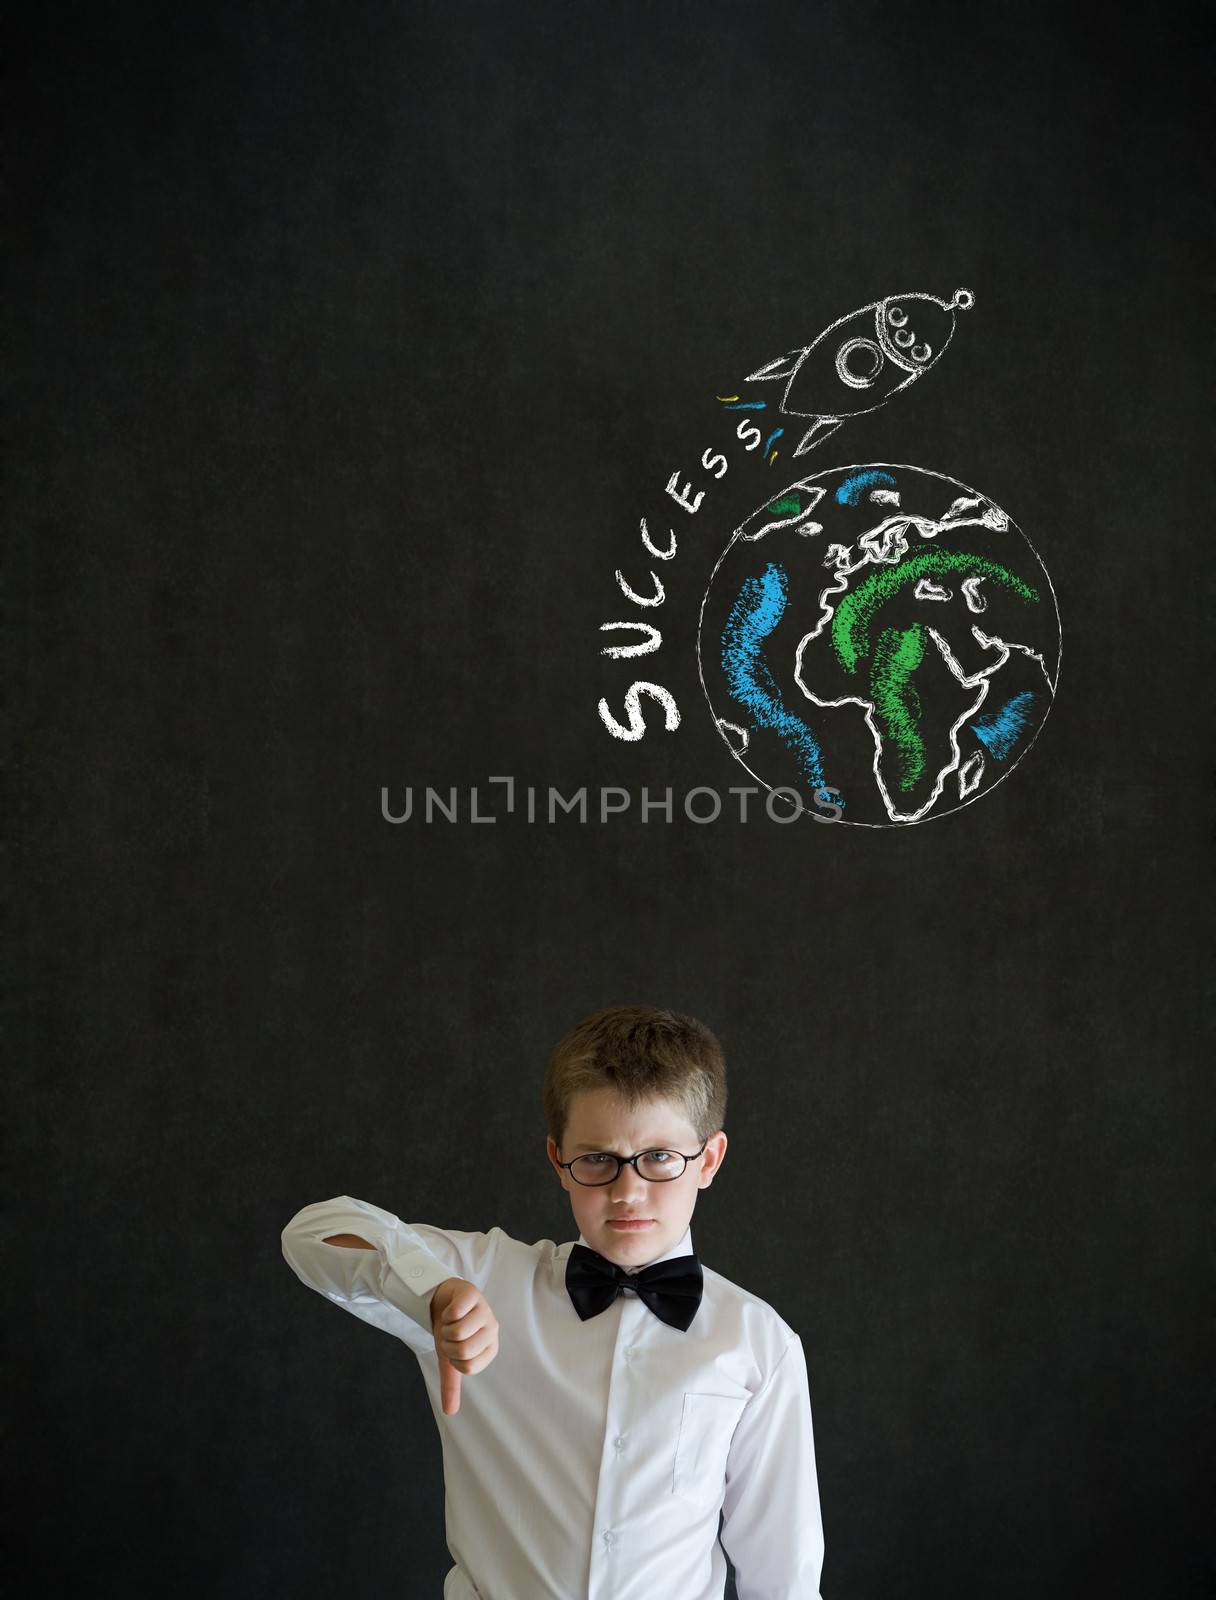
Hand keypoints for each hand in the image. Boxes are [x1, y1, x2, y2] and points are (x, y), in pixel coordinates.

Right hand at [429, 1277, 499, 1414]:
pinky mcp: (473, 1294)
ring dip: (445, 1328)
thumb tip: (449, 1412)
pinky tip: (451, 1309)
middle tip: (450, 1335)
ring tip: (449, 1322)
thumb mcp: (449, 1359)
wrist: (445, 1300)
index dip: (453, 1359)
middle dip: (447, 1344)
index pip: (468, 1367)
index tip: (453, 1349)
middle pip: (463, 1350)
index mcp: (490, 1349)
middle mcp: (492, 1330)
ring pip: (458, 1332)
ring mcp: (485, 1310)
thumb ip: (451, 1384)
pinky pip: (455, 1312)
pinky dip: (445, 1314)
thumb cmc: (452, 1330)